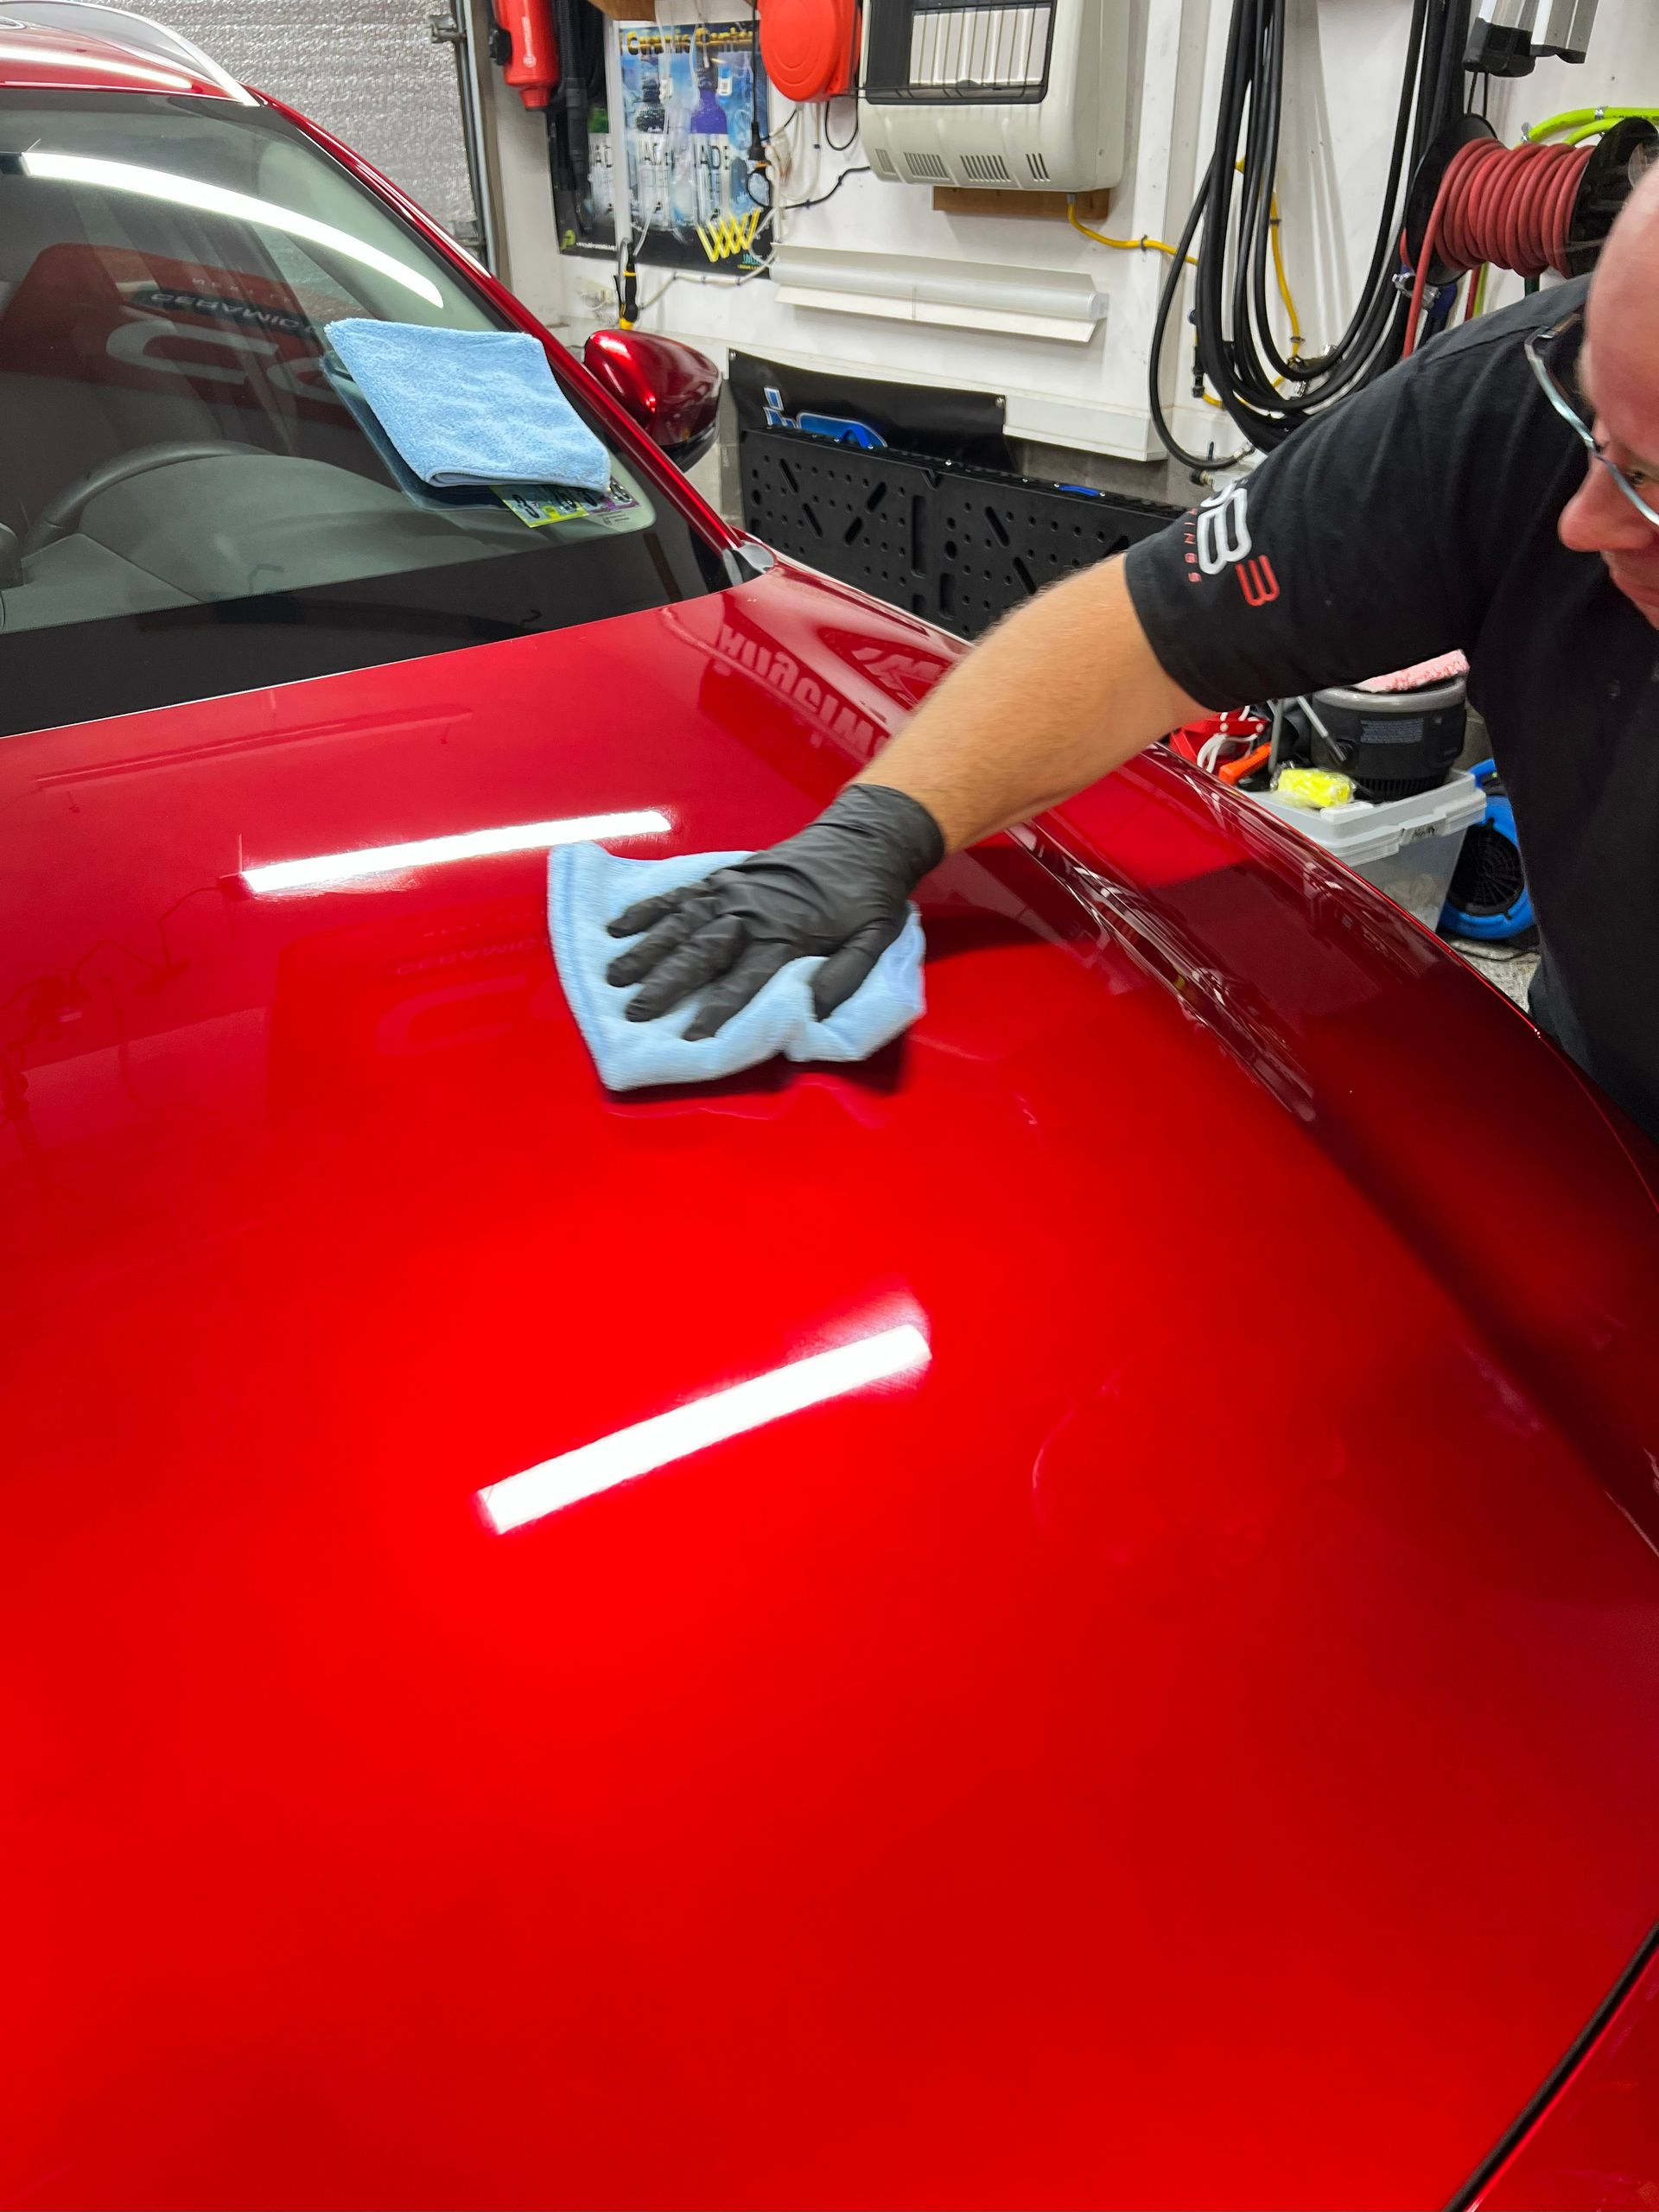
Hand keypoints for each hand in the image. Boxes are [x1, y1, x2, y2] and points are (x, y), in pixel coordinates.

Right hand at [605, 783, 943, 1037]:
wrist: (864, 838)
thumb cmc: (868, 898)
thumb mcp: (873, 942)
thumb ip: (842, 979)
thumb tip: (808, 1014)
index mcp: (787, 936)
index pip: (744, 982)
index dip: (718, 1012)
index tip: (691, 1037)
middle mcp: (751, 913)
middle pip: (700, 953)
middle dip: (666, 984)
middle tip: (635, 1012)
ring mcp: (732, 890)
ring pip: (680, 924)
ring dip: (646, 950)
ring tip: (615, 976)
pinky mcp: (724, 875)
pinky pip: (679, 894)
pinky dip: (647, 910)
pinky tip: (619, 927)